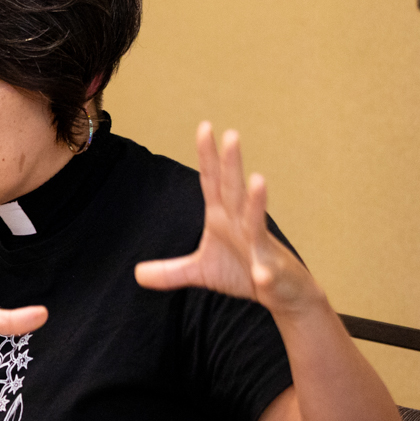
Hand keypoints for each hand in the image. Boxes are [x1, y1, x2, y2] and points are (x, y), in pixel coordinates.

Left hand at [135, 122, 319, 314]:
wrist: (283, 293)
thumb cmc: (244, 273)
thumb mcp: (201, 271)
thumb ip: (170, 271)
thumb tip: (136, 273)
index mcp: (223, 218)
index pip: (213, 182)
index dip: (208, 156)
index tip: (204, 127)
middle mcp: (242, 224)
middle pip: (234, 190)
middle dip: (231, 164)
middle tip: (231, 135)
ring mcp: (259, 247)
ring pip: (256, 221)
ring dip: (256, 202)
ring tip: (257, 180)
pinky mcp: (270, 273)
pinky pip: (266, 272)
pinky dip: (264, 272)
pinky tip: (262, 274)